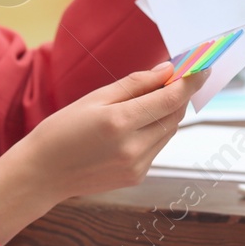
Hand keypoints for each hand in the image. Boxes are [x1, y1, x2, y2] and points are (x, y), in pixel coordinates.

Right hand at [0, 63, 207, 243]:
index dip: (190, 82)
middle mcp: (133, 148)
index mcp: (120, 123)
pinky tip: (135, 126)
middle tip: (173, 78)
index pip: (170, 99)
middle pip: (174, 116)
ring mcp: (136, 166)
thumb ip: (135, 84)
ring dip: (166, 113)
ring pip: (168, 132)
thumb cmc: (62, 130)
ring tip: (147, 101)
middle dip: (178, 96)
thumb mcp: (95, 98)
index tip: (201, 68)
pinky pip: (157, 147)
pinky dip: (154, 131)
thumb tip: (167, 71)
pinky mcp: (136, 177)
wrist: (42, 173)